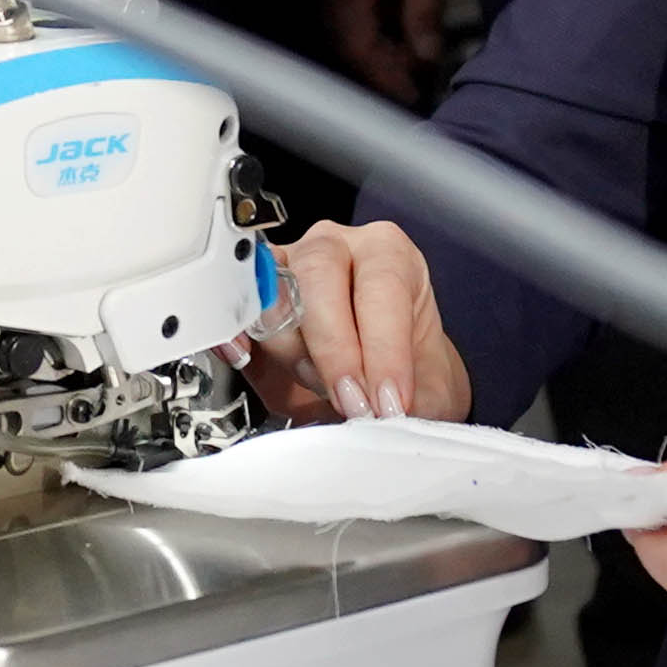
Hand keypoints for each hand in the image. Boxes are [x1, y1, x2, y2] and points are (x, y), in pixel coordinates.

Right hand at [245, 219, 469, 424]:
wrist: (378, 386)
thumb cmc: (408, 371)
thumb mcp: (431, 387)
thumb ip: (419, 398)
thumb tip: (393, 415)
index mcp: (388, 254)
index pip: (381, 287)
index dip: (383, 349)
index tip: (387, 400)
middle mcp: (335, 250)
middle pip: (319, 278)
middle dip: (335, 350)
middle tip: (351, 402)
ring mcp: (286, 269)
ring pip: (274, 300)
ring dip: (297, 356)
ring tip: (325, 389)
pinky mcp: (249, 300)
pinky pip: (234, 310)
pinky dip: (234, 335)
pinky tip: (243, 355)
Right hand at [308, 0, 454, 105]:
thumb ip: (425, 7)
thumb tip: (426, 57)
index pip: (358, 49)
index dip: (385, 77)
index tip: (412, 95)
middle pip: (349, 42)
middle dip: (385, 64)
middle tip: (420, 74)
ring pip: (347, 26)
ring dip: (380, 44)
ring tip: (417, 50)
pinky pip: (346, 6)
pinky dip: (374, 22)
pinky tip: (402, 21)